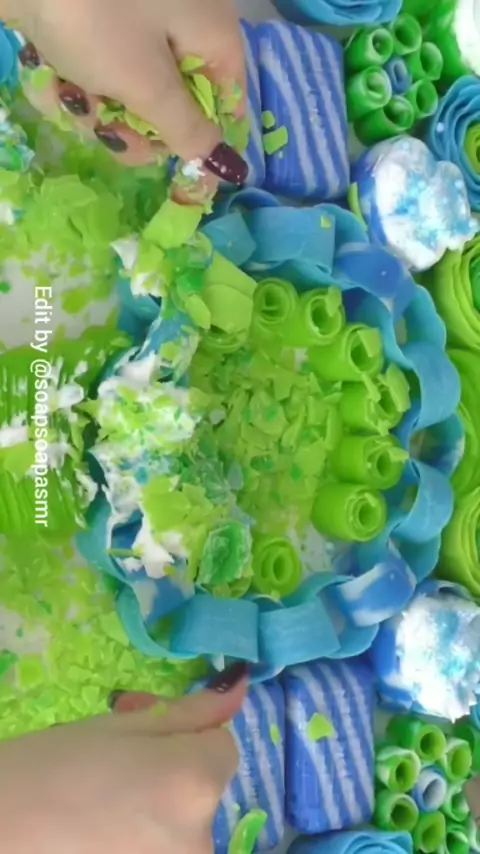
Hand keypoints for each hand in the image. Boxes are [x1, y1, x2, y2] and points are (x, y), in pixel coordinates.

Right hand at [0, 667, 246, 853]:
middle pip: (206, 788)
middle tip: (120, 761)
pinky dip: (146, 836)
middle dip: (174, 769)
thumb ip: (189, 713)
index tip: (147, 732)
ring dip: (160, 805)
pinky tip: (104, 829)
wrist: (0, 828)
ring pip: (186, 823)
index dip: (188, 735)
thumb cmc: (55, 766)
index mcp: (195, 782)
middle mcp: (201, 837)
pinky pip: (166, 847)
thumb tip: (239, 686)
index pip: (224, 747)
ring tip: (107, 796)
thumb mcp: (123, 726)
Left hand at [9, 0, 246, 179]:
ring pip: (128, 94)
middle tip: (107, 129)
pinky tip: (49, 78)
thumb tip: (223, 167)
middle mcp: (179, 24)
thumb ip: (186, 130)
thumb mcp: (147, 84)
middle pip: (172, 103)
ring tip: (67, 95)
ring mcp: (133, 23)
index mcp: (210, 31)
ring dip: (94, 109)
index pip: (227, 99)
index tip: (179, 173)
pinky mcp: (92, 25)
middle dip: (134, 126)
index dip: (204, 139)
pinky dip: (70, 84)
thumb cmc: (99, 19)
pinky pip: (95, 72)